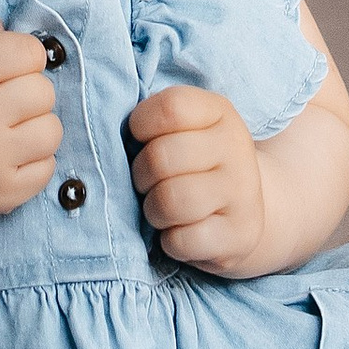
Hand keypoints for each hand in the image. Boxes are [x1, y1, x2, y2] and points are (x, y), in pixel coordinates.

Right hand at [0, 16, 61, 219]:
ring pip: (52, 130)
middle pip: (44, 91)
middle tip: (0, 101)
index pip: (31, 51)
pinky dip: (33, 160)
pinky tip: (6, 155)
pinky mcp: (2, 195)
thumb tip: (13, 30)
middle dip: (27, 90)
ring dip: (34, 126)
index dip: (20, 55)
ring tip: (6, 129)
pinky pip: (48, 167)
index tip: (2, 67)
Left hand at [127, 84, 266, 273]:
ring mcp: (243, 192)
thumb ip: (152, 124)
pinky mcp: (240, 235)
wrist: (244, 210)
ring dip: (153, 210)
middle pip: (162, 157)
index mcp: (219, 112)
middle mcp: (236, 146)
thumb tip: (105, 139)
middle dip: (141, 175)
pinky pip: (182, 240)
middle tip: (146, 183)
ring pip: (171, 201)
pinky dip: (170, 242)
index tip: (140, 139)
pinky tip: (179, 232)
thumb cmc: (195, 164)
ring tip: (160, 209)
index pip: (171, 107)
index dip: (140, 124)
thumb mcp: (183, 130)